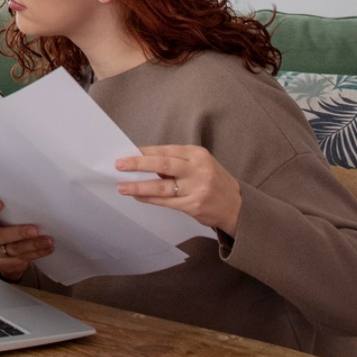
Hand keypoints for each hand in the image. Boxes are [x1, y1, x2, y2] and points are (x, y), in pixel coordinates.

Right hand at [0, 198, 52, 279]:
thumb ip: (4, 214)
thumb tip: (26, 202)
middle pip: (2, 236)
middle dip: (19, 233)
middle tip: (35, 230)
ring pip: (16, 250)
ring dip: (34, 245)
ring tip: (49, 240)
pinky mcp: (7, 265)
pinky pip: (24, 258)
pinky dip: (38, 253)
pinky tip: (48, 248)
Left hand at [115, 145, 242, 235]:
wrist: (236, 206)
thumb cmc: (212, 181)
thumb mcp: (199, 164)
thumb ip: (175, 162)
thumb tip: (142, 161)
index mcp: (197, 154)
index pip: (165, 151)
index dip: (143, 152)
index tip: (126, 153)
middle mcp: (198, 170)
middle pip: (162, 164)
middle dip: (138, 164)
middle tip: (119, 165)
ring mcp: (197, 188)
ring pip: (161, 186)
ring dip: (139, 186)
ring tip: (123, 186)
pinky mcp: (194, 205)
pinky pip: (166, 201)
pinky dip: (149, 198)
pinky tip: (138, 196)